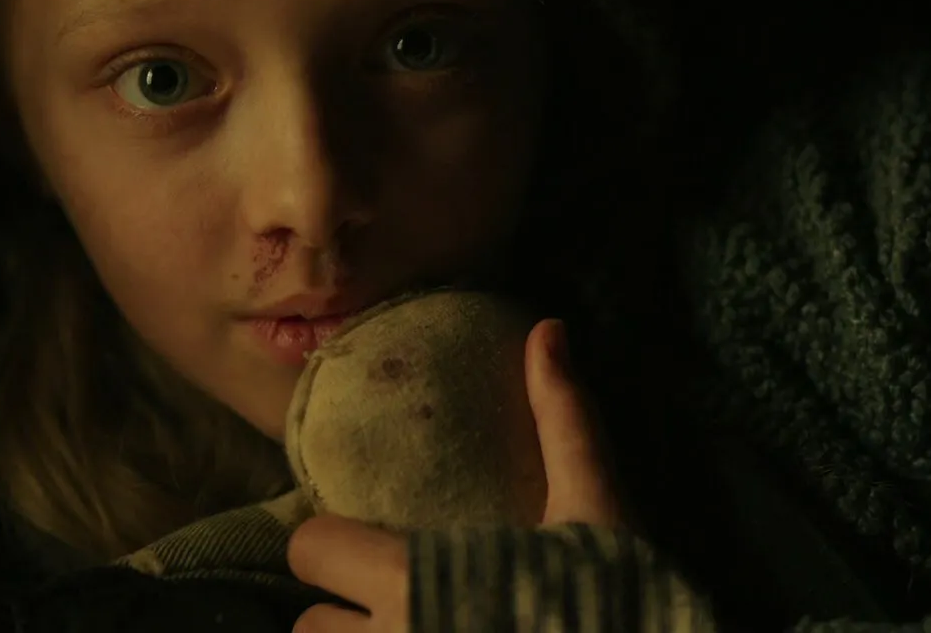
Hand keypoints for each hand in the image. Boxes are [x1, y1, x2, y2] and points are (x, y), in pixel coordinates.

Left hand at [286, 319, 622, 631]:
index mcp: (415, 580)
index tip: (361, 547)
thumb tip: (549, 328)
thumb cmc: (623, 598)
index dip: (330, 547)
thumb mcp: (596, 506)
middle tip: (388, 608)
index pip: (308, 550)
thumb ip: (562, 420)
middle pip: (307, 629)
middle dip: (341, 619)